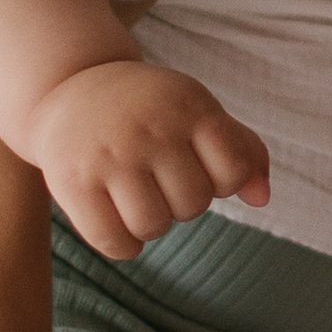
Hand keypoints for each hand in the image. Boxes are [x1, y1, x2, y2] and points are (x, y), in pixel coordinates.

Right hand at [27, 58, 270, 261]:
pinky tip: (117, 221)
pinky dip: (123, 245)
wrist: (69, 86)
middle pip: (193, 205)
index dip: (221, 182)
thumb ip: (241, 150)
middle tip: (158, 179)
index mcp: (188, 105)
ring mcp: (109, 155)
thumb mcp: (197, 111)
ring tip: (137, 197)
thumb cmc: (150, 109)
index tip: (197, 166)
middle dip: (181, 202)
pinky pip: (114, 243)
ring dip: (151, 224)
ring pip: (153, 226)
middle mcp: (149, 128)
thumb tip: (261, 199)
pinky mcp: (72, 181)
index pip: (233, 172)